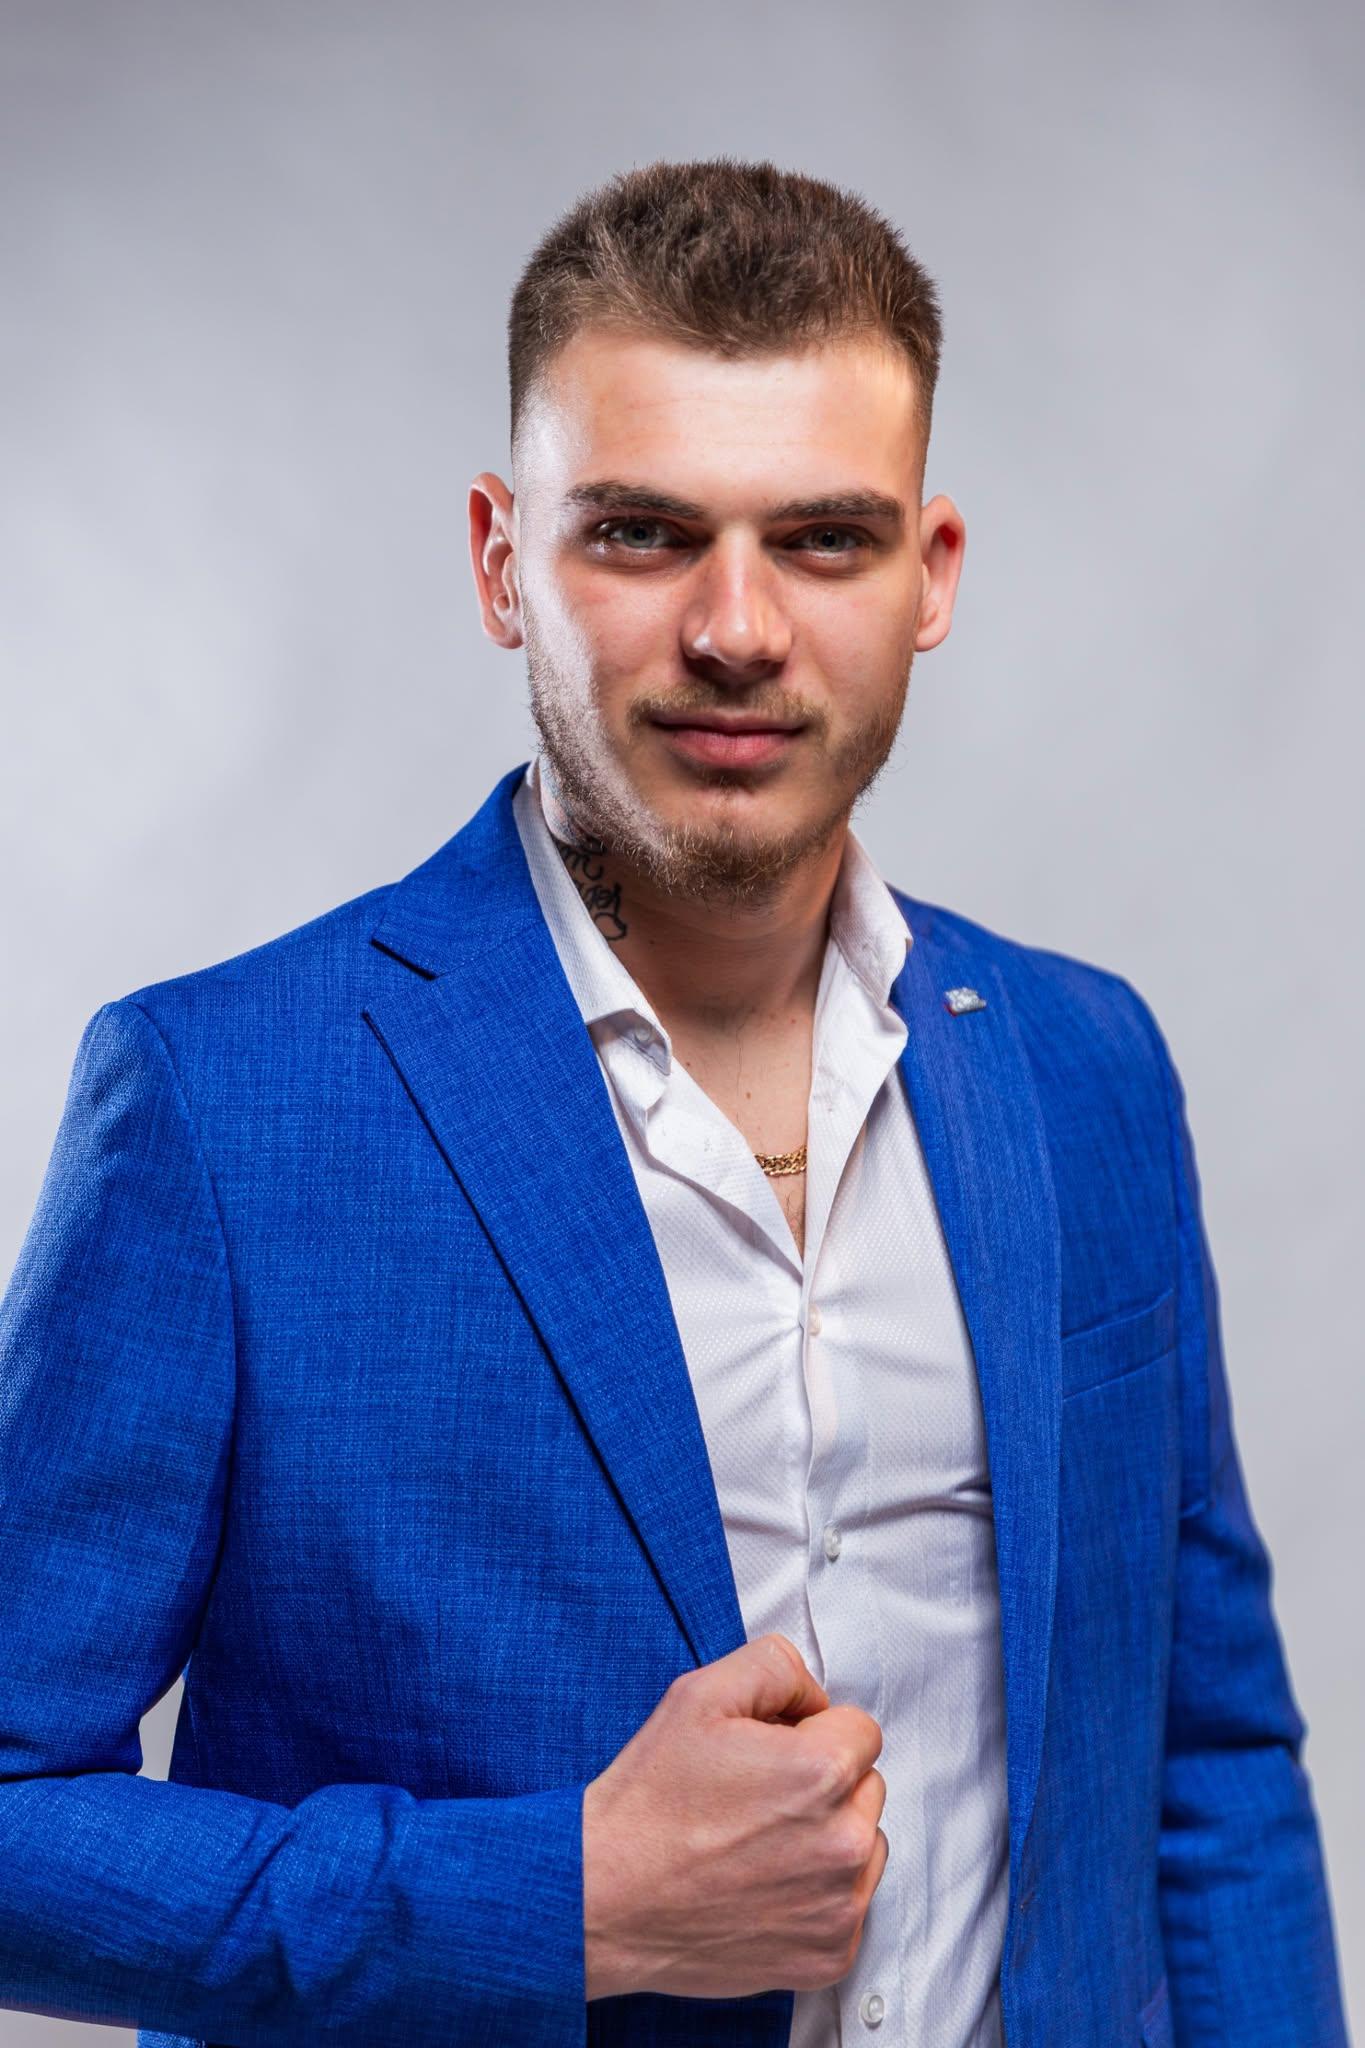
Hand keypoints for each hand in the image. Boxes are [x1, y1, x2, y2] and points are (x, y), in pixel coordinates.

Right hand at [582, 1632, 888, 1999]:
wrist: (606, 1898)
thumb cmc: (649, 1801)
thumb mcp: (700, 1694)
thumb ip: (777, 1666)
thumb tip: (816, 1696)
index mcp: (821, 1772)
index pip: (860, 1730)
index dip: (811, 1731)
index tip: (769, 1753)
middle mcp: (843, 1843)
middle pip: (866, 1786)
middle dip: (824, 1783)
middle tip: (756, 1797)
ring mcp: (839, 1907)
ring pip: (863, 1844)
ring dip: (828, 1837)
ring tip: (757, 1843)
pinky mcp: (829, 1956)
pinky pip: (850, 1904)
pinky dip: (817, 1894)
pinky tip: (762, 1886)